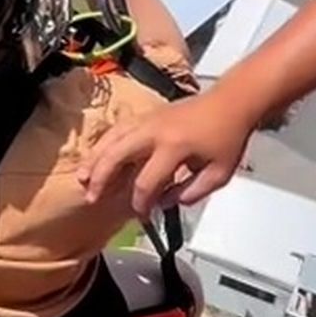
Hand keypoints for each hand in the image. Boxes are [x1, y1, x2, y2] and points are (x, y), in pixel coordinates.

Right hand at [76, 90, 255, 213]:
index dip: (141, 203)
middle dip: (102, 179)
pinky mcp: (146, 114)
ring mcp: (147, 119)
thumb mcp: (218, 173)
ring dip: (94, 159)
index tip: (142, 214)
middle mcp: (155, 132)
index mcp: (174, 148)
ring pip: (111, 139)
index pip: (147, 182)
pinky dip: (103, 143)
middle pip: (117, 156)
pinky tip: (97, 155)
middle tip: (92, 198)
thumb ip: (192, 192)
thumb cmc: (228, 136)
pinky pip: (117, 128)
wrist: (232, 102)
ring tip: (83, 177)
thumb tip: (165, 202)